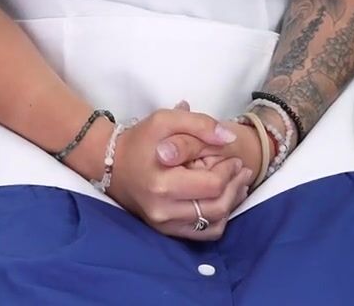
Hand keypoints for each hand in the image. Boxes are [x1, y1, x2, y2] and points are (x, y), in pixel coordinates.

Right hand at [106, 107, 253, 241]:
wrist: (111, 164)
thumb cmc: (141, 140)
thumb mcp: (166, 120)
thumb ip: (200, 124)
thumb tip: (229, 137)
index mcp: (161, 184)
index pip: (212, 185)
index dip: (229, 171)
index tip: (234, 158)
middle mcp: (162, 210)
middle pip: (217, 207)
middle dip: (236, 187)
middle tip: (242, 170)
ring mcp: (163, 224)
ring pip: (214, 223)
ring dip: (232, 204)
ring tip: (238, 184)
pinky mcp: (165, 231)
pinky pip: (202, 233)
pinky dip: (219, 219)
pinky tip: (224, 201)